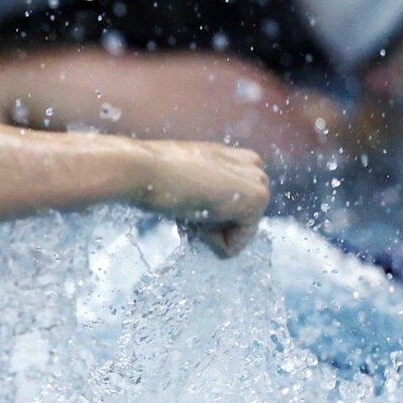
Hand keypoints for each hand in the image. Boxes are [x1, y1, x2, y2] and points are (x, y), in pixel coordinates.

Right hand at [134, 140, 269, 256]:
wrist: (143, 169)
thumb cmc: (154, 175)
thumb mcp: (188, 181)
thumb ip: (207, 192)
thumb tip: (207, 217)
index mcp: (234, 159)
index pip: (233, 208)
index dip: (206, 214)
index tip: (184, 195)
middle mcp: (252, 165)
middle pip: (240, 221)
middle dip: (213, 224)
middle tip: (187, 202)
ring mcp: (258, 181)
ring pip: (238, 232)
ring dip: (211, 230)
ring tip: (190, 205)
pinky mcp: (257, 198)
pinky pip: (235, 244)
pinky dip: (212, 240)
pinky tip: (196, 215)